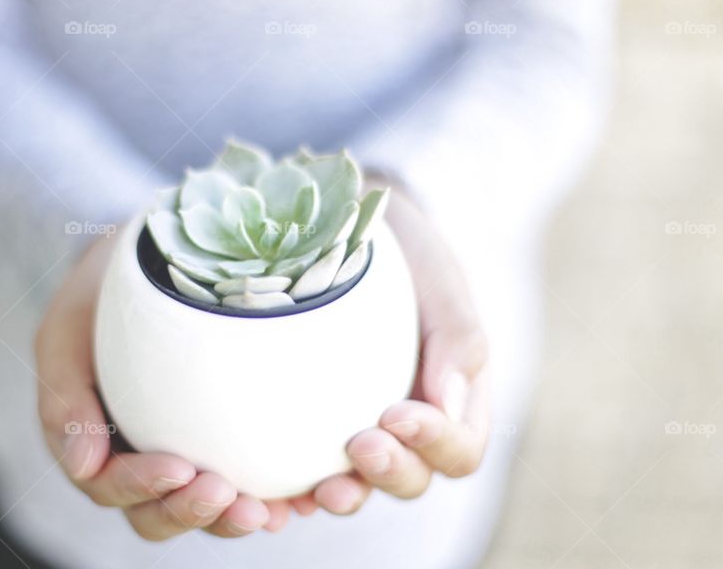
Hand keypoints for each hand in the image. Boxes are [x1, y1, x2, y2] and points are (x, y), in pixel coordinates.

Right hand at [35, 233, 292, 539]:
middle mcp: (142, 459)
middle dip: (192, 513)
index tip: (180, 468)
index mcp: (96, 443)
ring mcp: (189, 454)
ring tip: (268, 510)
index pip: (112, 485)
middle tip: (226, 493)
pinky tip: (303, 496)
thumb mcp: (69, 329)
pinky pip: (257, 482)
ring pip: (209, 509)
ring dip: (234, 517)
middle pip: (160, 513)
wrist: (150, 257)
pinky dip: (278, 497)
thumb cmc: (101, 294)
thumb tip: (82, 467)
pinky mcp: (234, 442)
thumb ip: (66, 394)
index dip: (143, 487)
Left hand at [312, 181, 490, 513]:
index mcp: (452, 404)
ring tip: (316, 490)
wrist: (342, 229)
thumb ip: (456, 336)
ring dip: (341, 494)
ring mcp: (354, 434)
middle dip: (388, 473)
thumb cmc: (403, 254)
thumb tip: (446, 406)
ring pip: (356, 487)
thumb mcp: (439, 279)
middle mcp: (406, 431)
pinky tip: (264, 492)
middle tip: (360, 445)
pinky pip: (296, 474)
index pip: (458, 450)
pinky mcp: (304, 432)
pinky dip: (285, 491)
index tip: (397, 413)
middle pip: (409, 479)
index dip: (435, 445)